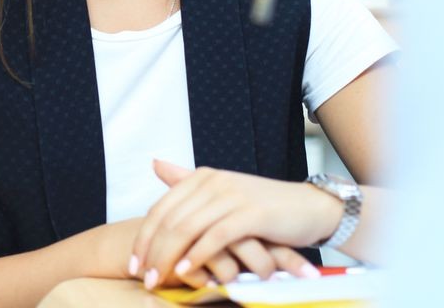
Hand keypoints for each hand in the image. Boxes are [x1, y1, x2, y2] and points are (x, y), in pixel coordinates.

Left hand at [131, 161, 340, 288]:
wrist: (309, 208)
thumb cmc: (263, 207)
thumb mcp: (222, 192)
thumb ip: (187, 182)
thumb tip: (155, 163)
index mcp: (202, 176)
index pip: (161, 209)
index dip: (144, 237)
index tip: (135, 263)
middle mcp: (213, 181)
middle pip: (170, 220)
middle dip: (153, 252)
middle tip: (145, 278)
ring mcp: (232, 196)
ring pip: (187, 229)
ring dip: (169, 258)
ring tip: (160, 280)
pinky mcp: (251, 213)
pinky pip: (215, 236)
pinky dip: (198, 256)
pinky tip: (188, 272)